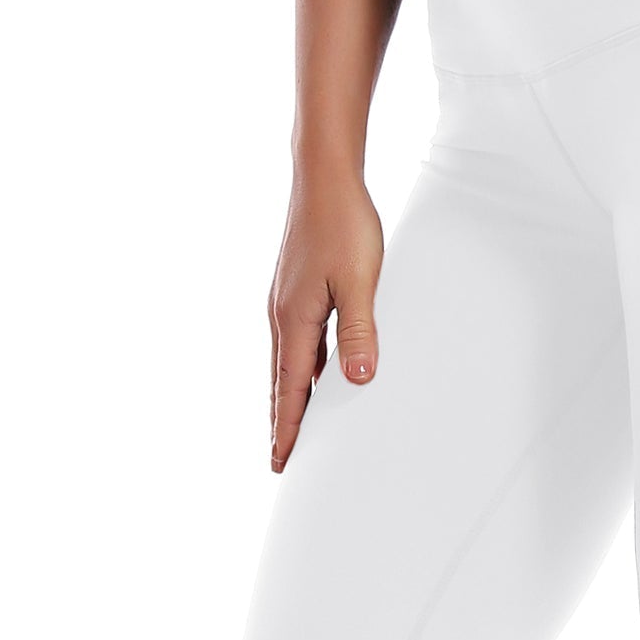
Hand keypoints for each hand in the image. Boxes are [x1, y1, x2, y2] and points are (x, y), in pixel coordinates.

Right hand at [268, 164, 384, 470]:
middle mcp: (282, 315)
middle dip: (282, 422)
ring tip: (293, 424)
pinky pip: (296, 340)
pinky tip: (313, 369)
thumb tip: (358, 380)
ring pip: (287, 362)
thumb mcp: (359, 281)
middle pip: (281, 382)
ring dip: (289, 395)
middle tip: (280, 460)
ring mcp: (286, 301)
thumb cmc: (344, 224)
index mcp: (294, 320)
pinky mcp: (296, 287)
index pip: (290, 389)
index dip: (288, 428)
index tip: (282, 463)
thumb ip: (358, 331)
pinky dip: (299, 366)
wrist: (324, 177)